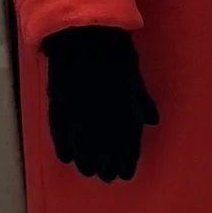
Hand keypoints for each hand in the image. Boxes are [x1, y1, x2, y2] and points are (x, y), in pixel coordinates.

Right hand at [43, 26, 157, 182]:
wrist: (85, 37)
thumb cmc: (116, 53)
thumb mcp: (135, 78)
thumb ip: (142, 103)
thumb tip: (152, 122)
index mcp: (126, 114)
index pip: (127, 147)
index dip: (126, 162)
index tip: (126, 173)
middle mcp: (103, 123)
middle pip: (104, 154)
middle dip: (107, 167)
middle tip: (107, 176)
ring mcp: (79, 118)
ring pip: (82, 150)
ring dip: (87, 163)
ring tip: (89, 171)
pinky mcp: (59, 110)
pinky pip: (61, 137)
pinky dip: (64, 149)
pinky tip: (67, 158)